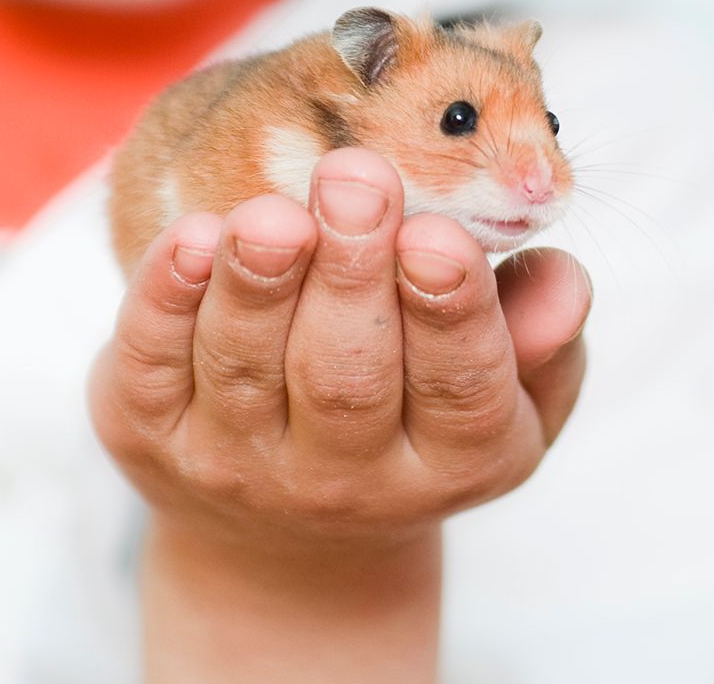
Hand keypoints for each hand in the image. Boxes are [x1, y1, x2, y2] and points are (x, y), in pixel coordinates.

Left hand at [90, 147, 590, 681]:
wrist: (286, 535)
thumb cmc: (413, 419)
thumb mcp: (504, 402)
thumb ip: (540, 341)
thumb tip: (564, 278)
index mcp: (451, 461)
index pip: (461, 391)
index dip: (450, 312)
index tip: (437, 234)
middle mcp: (342, 478)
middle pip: (346, 375)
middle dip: (351, 272)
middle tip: (356, 178)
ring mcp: (236, 463)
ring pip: (245, 366)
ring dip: (257, 281)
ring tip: (271, 213)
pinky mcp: (149, 433)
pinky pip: (150, 363)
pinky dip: (166, 297)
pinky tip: (193, 237)